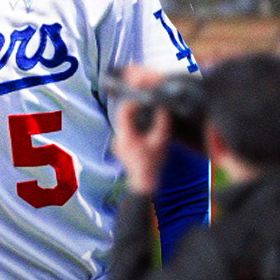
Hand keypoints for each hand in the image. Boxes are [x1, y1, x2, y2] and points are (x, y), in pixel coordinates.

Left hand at [110, 65, 170, 193]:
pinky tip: (143, 128)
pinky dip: (133, 127)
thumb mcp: (160, 141)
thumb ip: (162, 123)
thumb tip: (162, 108)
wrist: (144, 181)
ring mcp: (117, 143)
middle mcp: (118, 138)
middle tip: (145, 103)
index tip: (142, 98)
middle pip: (122, 117)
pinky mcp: (120, 147)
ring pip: (123, 124)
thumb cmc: (153, 163)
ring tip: (146, 114)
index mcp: (126, 136)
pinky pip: (125, 132)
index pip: (123, 112)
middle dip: (133, 109)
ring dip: (134, 118)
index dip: (132, 102)